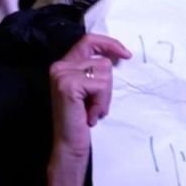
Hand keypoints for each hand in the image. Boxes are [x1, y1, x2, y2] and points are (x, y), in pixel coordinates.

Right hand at [49, 33, 131, 158]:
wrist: (70, 144)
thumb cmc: (82, 119)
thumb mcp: (90, 90)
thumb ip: (94, 71)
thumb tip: (119, 54)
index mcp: (63, 65)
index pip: (88, 41)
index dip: (109, 44)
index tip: (126, 54)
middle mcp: (59, 66)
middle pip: (102, 61)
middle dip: (107, 85)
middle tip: (96, 104)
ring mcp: (62, 74)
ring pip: (104, 72)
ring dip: (104, 96)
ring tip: (92, 110)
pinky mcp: (68, 85)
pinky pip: (100, 85)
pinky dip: (101, 102)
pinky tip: (90, 115)